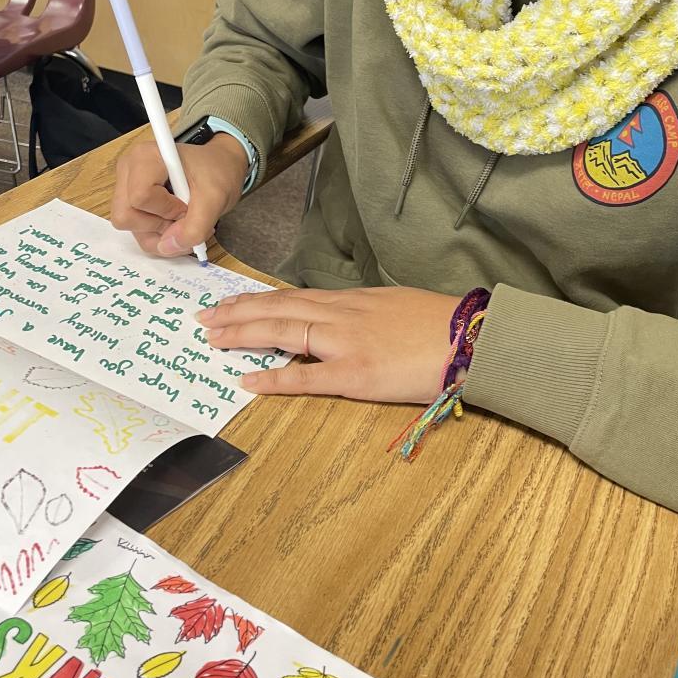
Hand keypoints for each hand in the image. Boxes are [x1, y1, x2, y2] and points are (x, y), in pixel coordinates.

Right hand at [111, 135, 248, 255]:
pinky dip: (160, 236)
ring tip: (184, 220)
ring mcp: (127, 188)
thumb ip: (195, 225)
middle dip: (159, 225)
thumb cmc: (216, 172)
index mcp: (145, 157)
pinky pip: (139, 233)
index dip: (166, 209)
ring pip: (131, 228)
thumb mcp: (216, 198)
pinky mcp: (132, 205)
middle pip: (127, 216)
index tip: (187, 204)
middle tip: (184, 215)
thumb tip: (169, 246)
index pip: (140, 196)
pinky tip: (178, 224)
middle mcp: (129, 171)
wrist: (219, 168)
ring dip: (161, 233)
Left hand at [196, 286, 458, 403]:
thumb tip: (344, 322)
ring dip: (243, 334)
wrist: (473, 337)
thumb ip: (365, 314)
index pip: (293, 296)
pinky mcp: (357, 374)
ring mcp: (346, 343)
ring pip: (283, 331)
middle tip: (204, 318)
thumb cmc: (442, 326)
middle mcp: (343, 314)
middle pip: (279, 308)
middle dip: (237, 312)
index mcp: (353, 300)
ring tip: (213, 338)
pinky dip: (274, 378)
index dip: (257, 300)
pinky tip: (248, 381)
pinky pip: (306, 376)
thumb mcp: (397, 306)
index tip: (230, 302)